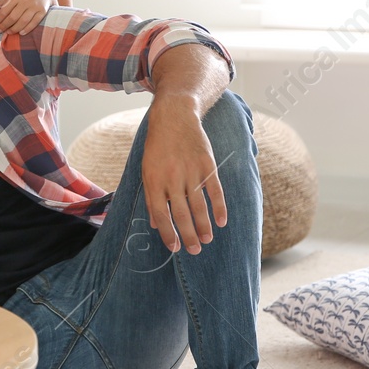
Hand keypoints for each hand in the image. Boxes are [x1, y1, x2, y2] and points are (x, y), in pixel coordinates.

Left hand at [0, 0, 55, 34]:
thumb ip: (3, 1)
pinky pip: (34, 22)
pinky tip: (21, 33)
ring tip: (8, 32)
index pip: (4, 10)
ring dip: (14, 29)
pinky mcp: (43, 11)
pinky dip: (27, 28)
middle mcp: (25, 0)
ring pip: (23, 20)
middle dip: (4, 25)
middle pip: (13, 17)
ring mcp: (35, 6)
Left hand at [139, 98, 227, 254]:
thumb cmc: (158, 147)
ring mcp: (191, 171)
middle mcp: (172, 178)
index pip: (160, 214)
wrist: (174, 118)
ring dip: (203, 226)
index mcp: (154, 181)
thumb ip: (152, 197)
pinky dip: (219, 207)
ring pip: (198, 206)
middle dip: (188, 235)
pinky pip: (214, 190)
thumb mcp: (147, 170)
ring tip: (207, 240)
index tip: (174, 248)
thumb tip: (154, 224)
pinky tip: (221, 222)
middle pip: (181, 214)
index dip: (167, 233)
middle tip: (194, 250)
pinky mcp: (207, 165)